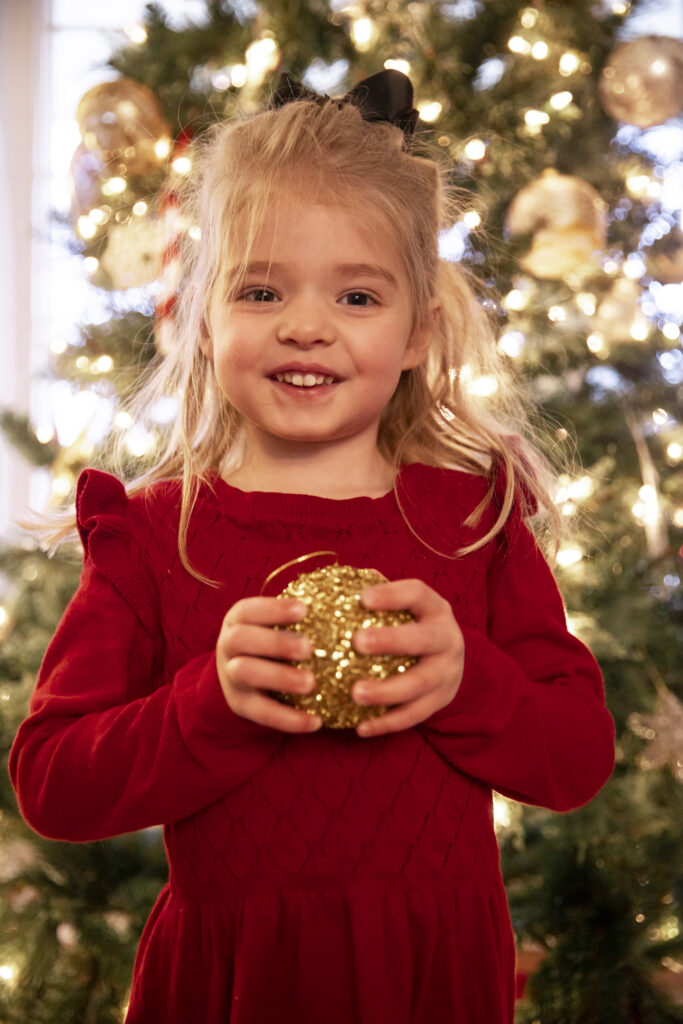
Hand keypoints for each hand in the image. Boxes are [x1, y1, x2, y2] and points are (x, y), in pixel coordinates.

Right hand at [216, 597, 321, 732]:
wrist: (243, 674)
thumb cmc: (274, 639)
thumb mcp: (278, 622)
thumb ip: (303, 615)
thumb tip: (348, 598)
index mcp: (239, 619)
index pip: (250, 610)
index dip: (274, 609)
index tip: (305, 609)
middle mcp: (228, 644)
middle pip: (241, 639)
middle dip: (275, 643)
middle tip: (309, 649)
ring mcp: (230, 676)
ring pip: (245, 673)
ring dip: (279, 677)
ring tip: (311, 684)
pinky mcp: (240, 704)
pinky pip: (261, 713)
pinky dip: (288, 718)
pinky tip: (316, 721)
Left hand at [351, 579, 464, 737]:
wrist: (453, 661)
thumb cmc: (413, 626)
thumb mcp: (407, 607)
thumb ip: (380, 594)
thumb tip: (338, 579)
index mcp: (434, 609)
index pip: (417, 594)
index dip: (392, 595)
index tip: (362, 598)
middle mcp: (446, 638)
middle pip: (424, 638)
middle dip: (391, 640)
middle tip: (357, 642)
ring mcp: (446, 672)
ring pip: (420, 683)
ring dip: (387, 691)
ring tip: (355, 694)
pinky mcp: (441, 701)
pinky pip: (415, 715)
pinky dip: (388, 723)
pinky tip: (361, 728)